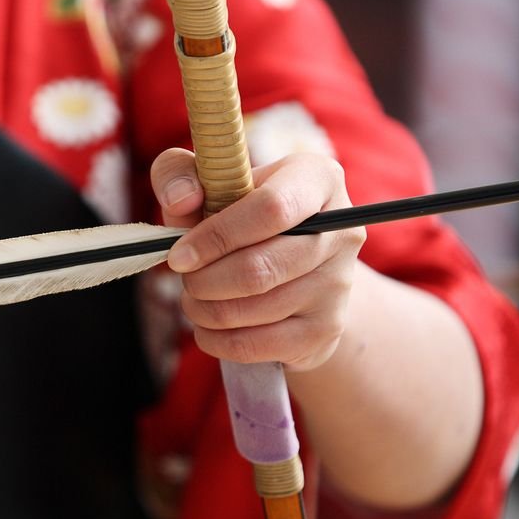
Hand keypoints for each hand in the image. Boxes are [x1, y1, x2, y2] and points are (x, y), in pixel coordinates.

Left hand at [151, 150, 364, 371]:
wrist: (291, 266)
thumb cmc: (240, 215)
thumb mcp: (208, 182)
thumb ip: (179, 173)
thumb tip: (179, 200)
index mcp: (317, 179)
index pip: (270, 209)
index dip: (216, 236)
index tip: (178, 255)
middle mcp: (340, 231)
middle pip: (259, 268)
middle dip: (204, 280)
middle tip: (185, 278)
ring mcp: (338, 285)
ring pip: (254, 309)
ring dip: (205, 310)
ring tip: (195, 298)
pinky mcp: (325, 329)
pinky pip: (257, 345)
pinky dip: (217, 340)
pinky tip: (208, 326)